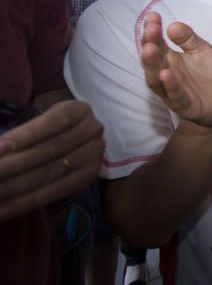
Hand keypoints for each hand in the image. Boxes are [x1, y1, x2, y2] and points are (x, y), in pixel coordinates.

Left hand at [0, 101, 103, 222]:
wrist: (73, 141)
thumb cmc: (47, 128)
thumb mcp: (39, 120)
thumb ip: (19, 134)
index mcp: (78, 111)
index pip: (52, 123)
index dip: (25, 136)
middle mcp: (91, 132)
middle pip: (49, 150)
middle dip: (12, 165)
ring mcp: (92, 157)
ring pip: (49, 174)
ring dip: (14, 187)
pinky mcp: (86, 179)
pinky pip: (53, 194)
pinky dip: (24, 203)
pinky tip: (2, 210)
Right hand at [140, 13, 211, 129]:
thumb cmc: (210, 75)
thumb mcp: (202, 51)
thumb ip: (189, 39)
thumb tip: (173, 25)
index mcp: (170, 60)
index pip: (157, 43)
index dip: (153, 31)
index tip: (153, 15)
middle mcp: (167, 74)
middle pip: (153, 60)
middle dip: (150, 44)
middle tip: (150, 29)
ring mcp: (173, 91)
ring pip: (156, 79)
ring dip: (152, 64)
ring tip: (150, 48)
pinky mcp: (185, 105)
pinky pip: (175, 96)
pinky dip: (170, 86)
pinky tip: (166, 74)